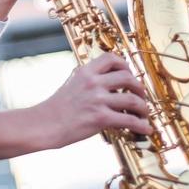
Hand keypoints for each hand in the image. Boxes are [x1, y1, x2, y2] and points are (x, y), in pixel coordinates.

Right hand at [35, 52, 152, 150]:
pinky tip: (145, 129)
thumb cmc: (56, 109)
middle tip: (141, 96)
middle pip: (127, 78)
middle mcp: (92, 82)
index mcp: (85, 72)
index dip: (126, 66)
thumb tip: (110, 86)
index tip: (130, 74)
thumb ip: (89, 82)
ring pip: (133, 100)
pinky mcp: (100, 118)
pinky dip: (141, 125)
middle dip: (139, 88)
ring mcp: (97, 99)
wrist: (44, 124)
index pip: (112, 58)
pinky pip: (130, 120)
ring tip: (144, 114)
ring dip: (143, 108)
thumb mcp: (71, 85)